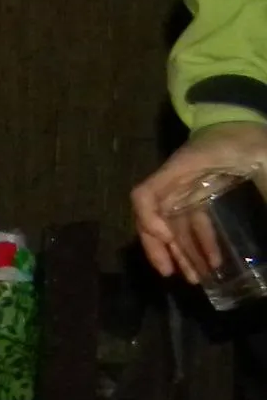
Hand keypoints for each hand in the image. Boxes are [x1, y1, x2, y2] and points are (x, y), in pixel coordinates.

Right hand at [132, 121, 266, 277]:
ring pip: (173, 227)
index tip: (167, 238)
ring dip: (181, 254)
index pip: (145, 196)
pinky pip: (191, 225)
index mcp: (182, 169)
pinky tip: (211, 262)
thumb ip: (265, 184)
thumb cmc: (248, 135)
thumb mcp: (260, 156)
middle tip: (173, 274)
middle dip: (160, 249)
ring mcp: (185, 191)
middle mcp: (175, 183)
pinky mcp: (198, 197)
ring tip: (196, 278)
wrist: (245, 120)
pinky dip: (198, 244)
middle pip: (152, 219)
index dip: (148, 220)